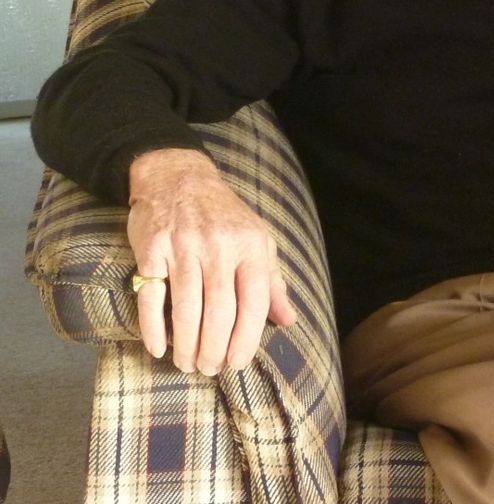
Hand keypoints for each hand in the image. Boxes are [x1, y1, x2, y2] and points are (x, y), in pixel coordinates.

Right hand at [127, 148, 296, 374]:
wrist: (178, 177)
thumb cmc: (224, 216)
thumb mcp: (257, 239)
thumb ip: (272, 281)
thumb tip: (288, 320)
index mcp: (250, 246)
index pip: (254, 302)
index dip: (246, 339)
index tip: (237, 363)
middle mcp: (219, 247)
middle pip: (219, 312)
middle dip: (213, 349)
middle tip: (209, 369)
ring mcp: (184, 247)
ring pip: (186, 309)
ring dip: (187, 345)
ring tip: (187, 364)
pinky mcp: (152, 250)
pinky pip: (152, 297)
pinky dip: (153, 328)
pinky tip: (159, 347)